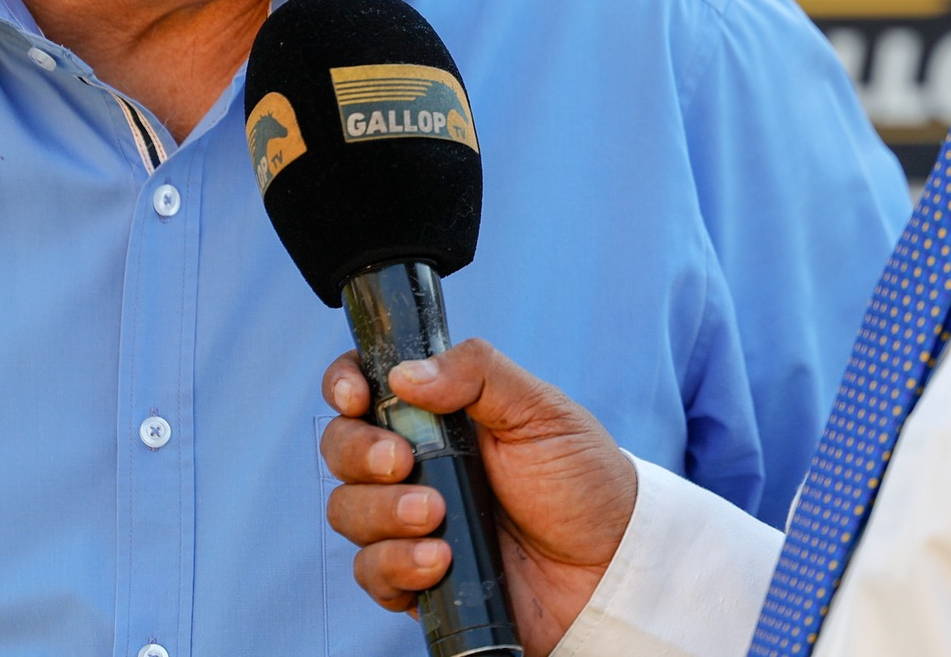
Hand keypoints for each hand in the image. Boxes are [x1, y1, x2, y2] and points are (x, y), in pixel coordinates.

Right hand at [319, 340, 637, 656]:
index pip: (364, 386)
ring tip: (436, 518)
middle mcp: (415, 464)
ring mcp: (411, 522)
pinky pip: (370, 572)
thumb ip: (478, 373)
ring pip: (347, 511)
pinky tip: (439, 562)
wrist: (609, 569)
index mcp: (437, 414)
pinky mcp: (416, 577)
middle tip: (404, 463)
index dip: (344, 386)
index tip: (356, 397)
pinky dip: (395, 565)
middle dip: (360, 454)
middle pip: (341, 449)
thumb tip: (405, 373)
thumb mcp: (540, 409)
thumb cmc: (581, 481)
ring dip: (382, 514)